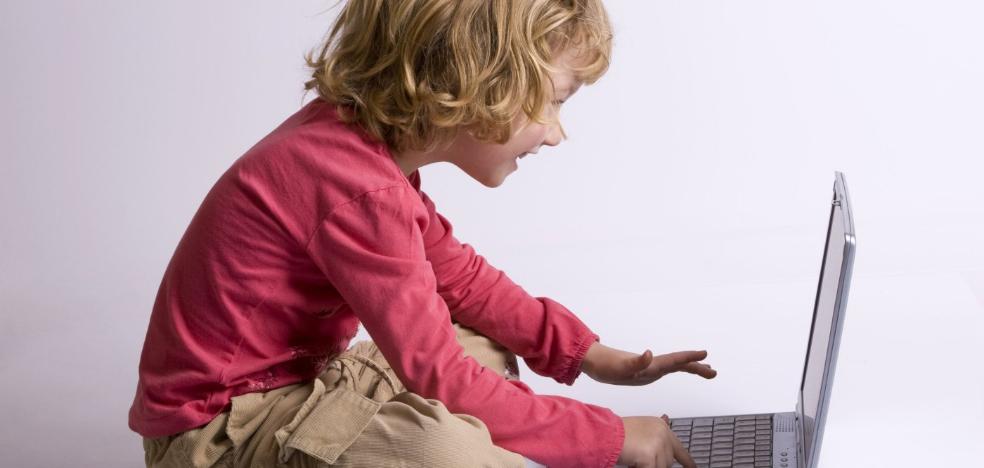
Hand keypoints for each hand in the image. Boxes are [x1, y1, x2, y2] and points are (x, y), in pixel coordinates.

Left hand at [581, 342, 715, 385]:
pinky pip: (667, 370)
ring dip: (692, 368)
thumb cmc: (606, 365)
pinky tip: (680, 370)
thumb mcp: (620, 367)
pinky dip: (679, 369)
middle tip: (714, 372)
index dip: (690, 358)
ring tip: (707, 371)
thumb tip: (648, 353)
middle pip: (680, 364)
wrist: (594, 362)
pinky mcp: (645, 372)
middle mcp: (653, 364)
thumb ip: (635, 362)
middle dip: (697, 367)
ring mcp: (650, 368)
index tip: (705, 354)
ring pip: (676, 366)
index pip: (675, 360)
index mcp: (651, 364)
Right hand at [617, 415, 695, 467]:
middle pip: (668, 461)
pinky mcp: (650, 456)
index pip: (679, 448)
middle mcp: (662, 434)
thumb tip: (668, 440)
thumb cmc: (618, 433)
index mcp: (661, 427)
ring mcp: (658, 444)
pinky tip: (634, 463)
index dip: (687, 461)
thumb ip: (656, 437)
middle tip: (640, 458)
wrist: (606, 433)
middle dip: (655, 464)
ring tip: (634, 457)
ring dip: (648, 466)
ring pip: (661, 467)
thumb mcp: (641, 430)